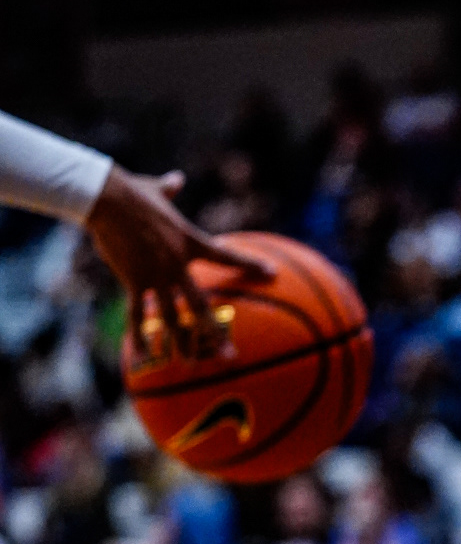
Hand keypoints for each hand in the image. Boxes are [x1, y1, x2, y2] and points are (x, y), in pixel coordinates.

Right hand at [86, 164, 273, 357]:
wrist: (106, 196)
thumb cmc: (130, 190)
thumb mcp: (155, 189)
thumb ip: (169, 188)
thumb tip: (177, 179)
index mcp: (189, 241)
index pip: (226, 255)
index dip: (250, 265)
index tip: (272, 274)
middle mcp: (177, 263)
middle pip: (200, 305)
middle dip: (215, 332)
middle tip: (230, 355)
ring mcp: (157, 275)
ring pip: (173, 317)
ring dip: (181, 342)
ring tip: (191, 364)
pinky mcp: (134, 280)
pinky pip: (137, 314)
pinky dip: (140, 335)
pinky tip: (144, 355)